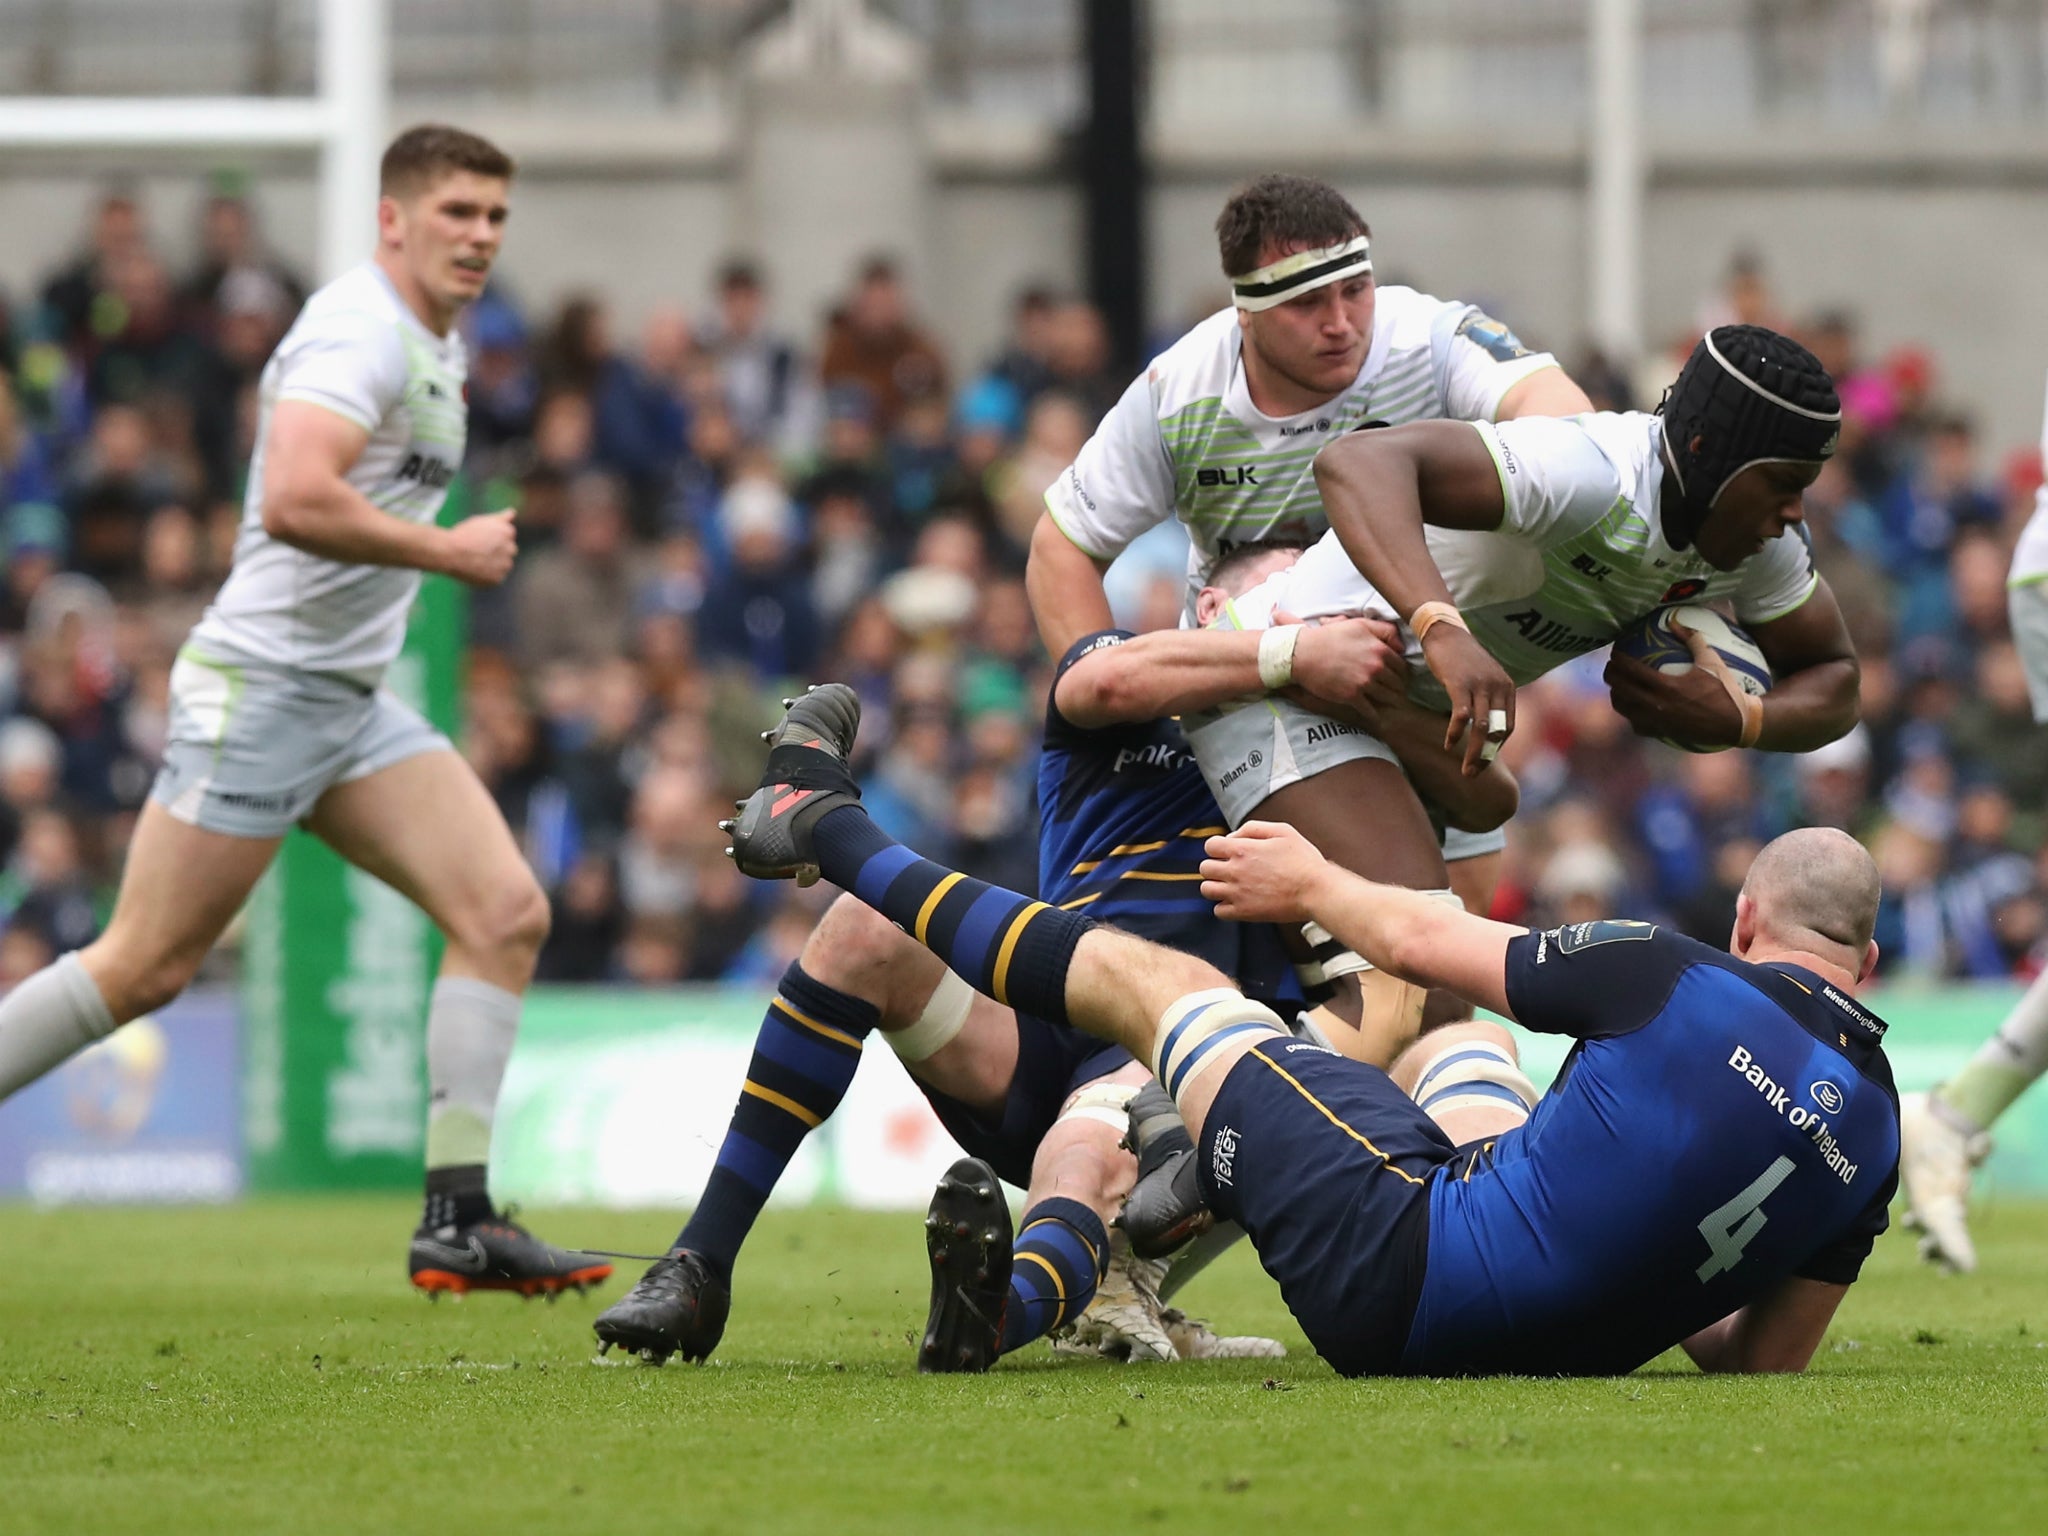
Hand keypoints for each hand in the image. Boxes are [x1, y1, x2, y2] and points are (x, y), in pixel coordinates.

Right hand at [440, 508, 518, 586]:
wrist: (450, 552)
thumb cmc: (464, 534)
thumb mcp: (482, 521)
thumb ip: (501, 518)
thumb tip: (513, 512)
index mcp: (508, 531)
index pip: (508, 536)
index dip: (492, 538)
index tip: (481, 539)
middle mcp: (511, 548)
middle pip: (509, 551)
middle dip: (498, 551)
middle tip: (478, 550)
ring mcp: (505, 565)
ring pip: (504, 566)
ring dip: (495, 565)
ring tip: (476, 560)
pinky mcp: (498, 579)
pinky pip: (496, 578)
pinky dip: (488, 576)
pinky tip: (476, 569)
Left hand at [1199, 821, 1330, 924]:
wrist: (1316, 890)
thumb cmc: (1303, 860)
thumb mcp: (1282, 831)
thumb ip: (1253, 828)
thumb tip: (1232, 836)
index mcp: (1242, 849)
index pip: (1210, 846)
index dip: (1218, 848)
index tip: (1229, 852)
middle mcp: (1235, 871)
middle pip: (1205, 868)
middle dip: (1215, 866)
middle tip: (1231, 869)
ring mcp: (1237, 893)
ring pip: (1207, 890)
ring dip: (1216, 886)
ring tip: (1231, 886)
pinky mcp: (1244, 912)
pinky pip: (1218, 911)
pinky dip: (1224, 906)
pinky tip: (1237, 901)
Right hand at [1282, 609, 1408, 716]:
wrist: (1303, 653)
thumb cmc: (1330, 637)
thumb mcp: (1360, 625)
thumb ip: (1384, 631)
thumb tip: (1401, 646)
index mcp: (1379, 649)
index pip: (1401, 666)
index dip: (1403, 674)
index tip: (1401, 679)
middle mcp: (1375, 667)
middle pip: (1396, 683)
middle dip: (1398, 689)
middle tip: (1398, 694)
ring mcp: (1364, 682)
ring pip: (1386, 697)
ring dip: (1390, 702)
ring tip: (1390, 705)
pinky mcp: (1352, 696)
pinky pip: (1370, 710)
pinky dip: (1374, 714)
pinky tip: (1375, 716)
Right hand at [1420, 624, 1514, 774]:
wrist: (1445, 632)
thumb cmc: (1461, 657)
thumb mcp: (1483, 676)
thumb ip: (1489, 698)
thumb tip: (1485, 725)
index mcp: (1507, 688)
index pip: (1507, 727)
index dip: (1495, 748)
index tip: (1483, 762)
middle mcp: (1498, 687)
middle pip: (1497, 732)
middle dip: (1485, 757)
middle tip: (1473, 774)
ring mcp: (1480, 685)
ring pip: (1481, 728)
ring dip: (1473, 752)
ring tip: (1464, 769)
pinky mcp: (1461, 684)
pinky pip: (1462, 715)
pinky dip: (1456, 733)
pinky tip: (1448, 744)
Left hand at [1602, 649, 1743, 745]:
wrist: (1736, 722)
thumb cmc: (1726, 689)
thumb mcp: (1711, 660)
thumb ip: (1692, 639)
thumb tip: (1675, 620)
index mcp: (1666, 686)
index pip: (1631, 671)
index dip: (1618, 661)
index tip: (1614, 653)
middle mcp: (1657, 705)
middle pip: (1621, 690)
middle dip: (1611, 677)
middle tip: (1610, 668)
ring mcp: (1658, 722)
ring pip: (1625, 710)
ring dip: (1617, 697)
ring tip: (1616, 687)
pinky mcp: (1663, 734)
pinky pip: (1638, 726)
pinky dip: (1631, 717)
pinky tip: (1633, 710)